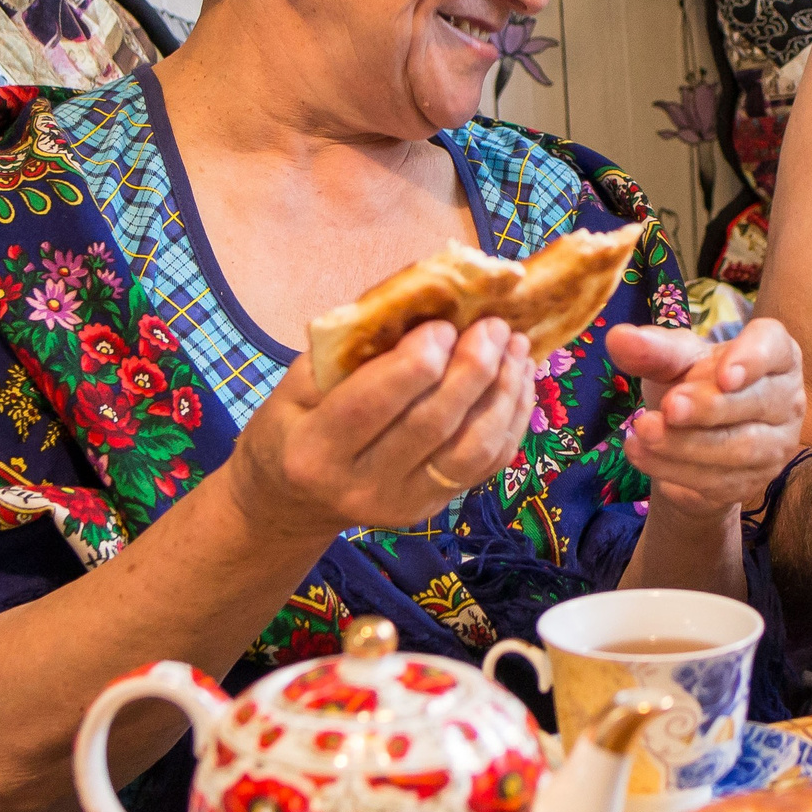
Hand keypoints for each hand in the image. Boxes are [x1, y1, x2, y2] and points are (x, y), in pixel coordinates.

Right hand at [229, 317, 534, 540]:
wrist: (293, 501)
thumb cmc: (292, 426)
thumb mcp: (296, 384)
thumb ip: (347, 352)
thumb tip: (417, 304)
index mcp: (314, 451)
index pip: (372, 404)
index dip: (414, 362)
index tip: (443, 324)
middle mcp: (361, 486)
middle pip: (432, 425)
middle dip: (471, 369)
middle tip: (493, 326)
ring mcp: (404, 504)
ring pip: (472, 449)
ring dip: (503, 392)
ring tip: (515, 347)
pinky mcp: (435, 507)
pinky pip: (487, 463)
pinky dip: (511, 417)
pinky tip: (518, 379)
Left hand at [608, 319, 806, 515]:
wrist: (692, 439)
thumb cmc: (693, 384)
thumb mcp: (673, 361)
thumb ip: (653, 350)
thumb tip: (618, 337)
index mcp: (776, 355)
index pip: (774, 348)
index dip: (752, 360)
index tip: (723, 374)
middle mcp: (787, 400)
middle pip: (756, 403)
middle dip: (709, 407)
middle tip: (668, 406)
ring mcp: (776, 446)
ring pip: (739, 449)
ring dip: (685, 444)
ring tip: (642, 433)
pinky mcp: (754, 483)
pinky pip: (720, 482)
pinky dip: (676, 471)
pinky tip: (643, 457)